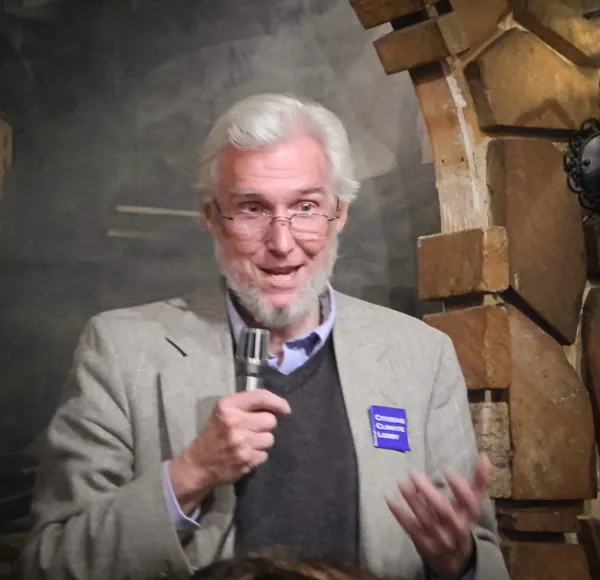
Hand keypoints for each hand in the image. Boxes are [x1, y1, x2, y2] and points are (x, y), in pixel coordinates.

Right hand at [169, 389, 290, 511]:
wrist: (197, 465)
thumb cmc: (214, 434)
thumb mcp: (224, 413)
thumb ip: (247, 406)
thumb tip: (278, 407)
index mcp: (228, 406)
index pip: (261, 397)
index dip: (277, 402)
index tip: (285, 409)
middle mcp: (234, 422)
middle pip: (270, 420)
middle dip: (265, 425)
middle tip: (253, 430)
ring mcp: (241, 443)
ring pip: (270, 439)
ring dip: (262, 442)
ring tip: (248, 443)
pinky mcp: (245, 460)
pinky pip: (264, 455)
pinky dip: (257, 455)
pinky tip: (245, 454)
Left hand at [386, 453, 490, 579]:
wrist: (454, 560)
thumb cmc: (460, 521)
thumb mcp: (470, 505)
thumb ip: (478, 481)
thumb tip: (484, 455)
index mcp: (468, 516)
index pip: (468, 503)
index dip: (459, 487)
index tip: (447, 469)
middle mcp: (455, 528)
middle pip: (443, 511)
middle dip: (429, 492)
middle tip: (414, 473)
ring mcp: (439, 537)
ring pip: (425, 519)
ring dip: (412, 500)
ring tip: (401, 482)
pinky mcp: (423, 543)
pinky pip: (411, 528)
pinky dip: (400, 514)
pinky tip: (389, 498)